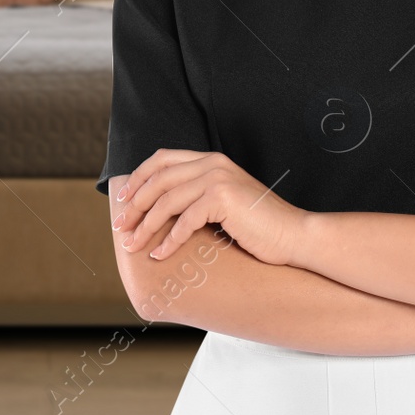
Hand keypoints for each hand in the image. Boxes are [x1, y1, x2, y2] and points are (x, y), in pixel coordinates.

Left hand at [111, 149, 305, 265]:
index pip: (162, 159)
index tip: (122, 200)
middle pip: (158, 180)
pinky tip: (159, 255)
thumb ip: (198, 196)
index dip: (138, 178)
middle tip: (120, 228)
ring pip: (166, 201)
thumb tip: (160, 211)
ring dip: (145, 225)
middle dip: (134, 205)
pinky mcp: (223, 199)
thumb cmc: (259, 226)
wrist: (295, 235)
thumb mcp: (224, 203)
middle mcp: (212, 163)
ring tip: (133, 245)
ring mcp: (218, 179)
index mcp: (211, 159)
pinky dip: (168, 240)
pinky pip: (184, 221)